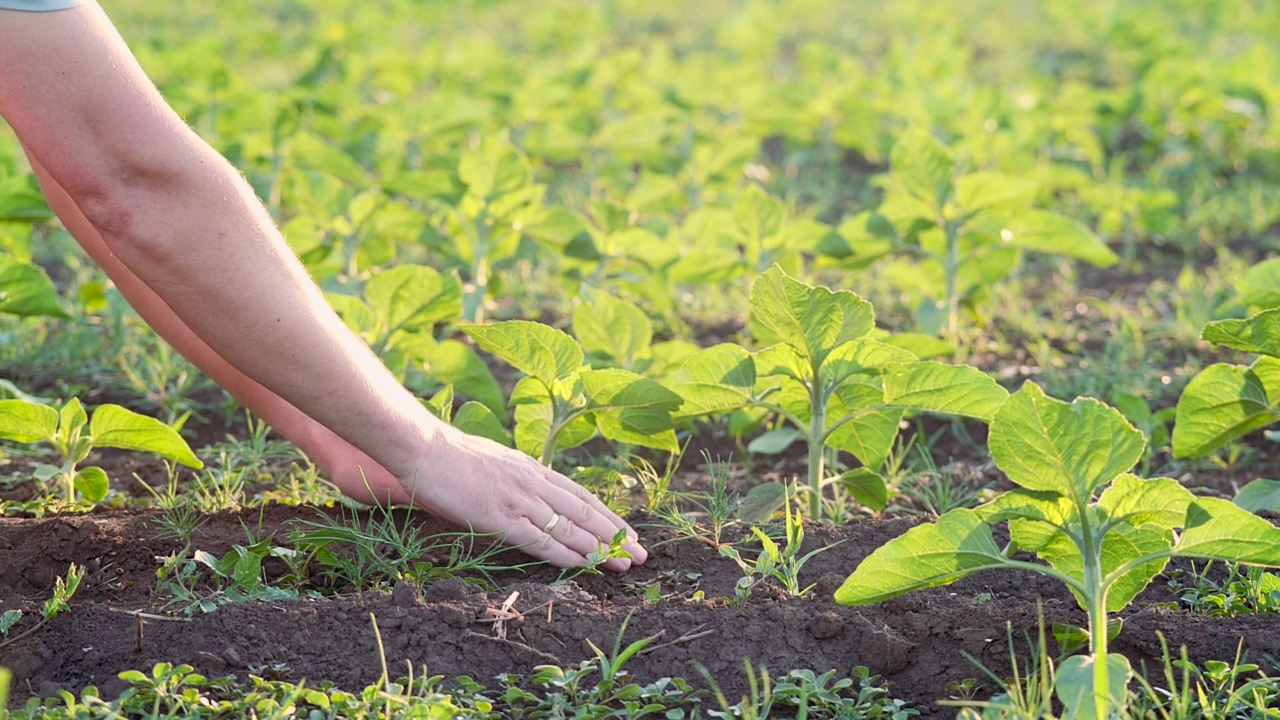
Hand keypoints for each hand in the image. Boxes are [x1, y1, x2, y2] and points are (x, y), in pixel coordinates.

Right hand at [315, 425, 646, 570]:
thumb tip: (529, 490)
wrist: (422, 446)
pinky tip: (584, 565)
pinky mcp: (500, 515)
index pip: (579, 494)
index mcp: (531, 468)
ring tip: (624, 564)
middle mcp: (532, 481)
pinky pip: (540, 539)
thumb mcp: (493, 461)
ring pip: (569, 527)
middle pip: (584, 511)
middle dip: (615, 534)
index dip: (606, 514)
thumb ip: (515, 476)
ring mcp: (518, 498)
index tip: (627, 530)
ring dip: (600, 548)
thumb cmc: (448, 455)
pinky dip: (566, 553)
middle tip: (641, 554)